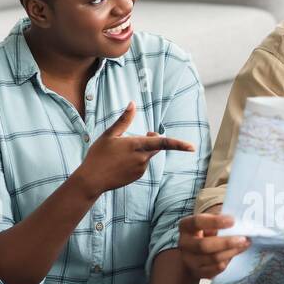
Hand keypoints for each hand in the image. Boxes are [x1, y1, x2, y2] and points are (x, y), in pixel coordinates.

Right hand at [75, 102, 194, 197]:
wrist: (92, 180)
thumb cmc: (98, 155)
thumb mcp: (109, 134)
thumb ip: (124, 120)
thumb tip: (133, 103)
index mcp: (136, 145)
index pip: (162, 143)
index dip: (178, 144)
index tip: (191, 147)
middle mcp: (142, 158)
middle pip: (156, 146)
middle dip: (153, 140)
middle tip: (146, 133)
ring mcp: (141, 169)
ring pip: (148, 155)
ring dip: (141, 151)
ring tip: (120, 153)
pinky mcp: (138, 176)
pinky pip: (142, 164)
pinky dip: (136, 160)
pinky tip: (121, 163)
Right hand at [177, 210, 250, 278]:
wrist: (195, 254)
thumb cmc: (205, 233)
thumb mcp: (209, 223)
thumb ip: (220, 221)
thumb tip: (241, 221)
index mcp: (186, 226)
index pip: (197, 222)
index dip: (215, 221)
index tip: (232, 221)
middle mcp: (184, 244)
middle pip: (204, 245)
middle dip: (226, 243)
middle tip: (243, 238)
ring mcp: (189, 260)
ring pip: (213, 259)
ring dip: (231, 252)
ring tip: (245, 244)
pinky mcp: (198, 272)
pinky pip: (216, 268)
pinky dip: (228, 260)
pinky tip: (234, 253)